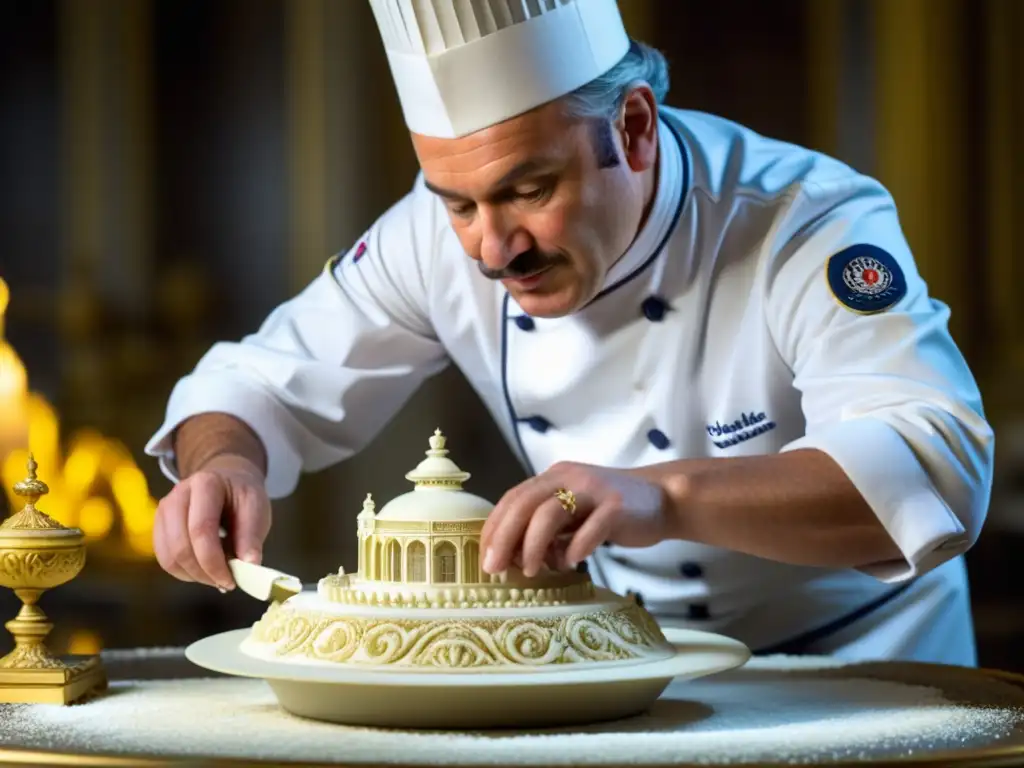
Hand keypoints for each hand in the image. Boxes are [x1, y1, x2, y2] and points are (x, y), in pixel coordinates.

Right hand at [153, 454, 270, 589]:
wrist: (227, 481)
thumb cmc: (242, 496)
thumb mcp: (257, 508)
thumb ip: (251, 536)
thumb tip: (248, 566)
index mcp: (205, 484)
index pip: (201, 530)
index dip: (213, 561)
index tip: (231, 581)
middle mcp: (178, 495)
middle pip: (180, 546)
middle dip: (203, 572)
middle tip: (225, 582)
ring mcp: (164, 510)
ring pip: (168, 556)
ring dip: (193, 575)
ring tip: (216, 577)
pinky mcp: (159, 525)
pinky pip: (164, 558)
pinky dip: (183, 572)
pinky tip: (203, 571)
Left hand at [480, 461, 671, 576]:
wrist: (662, 498)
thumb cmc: (610, 512)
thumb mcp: (572, 514)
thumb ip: (545, 529)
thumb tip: (511, 557)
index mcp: (553, 477)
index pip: (513, 498)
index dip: (494, 528)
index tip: (484, 557)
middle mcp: (569, 477)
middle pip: (525, 504)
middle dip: (504, 538)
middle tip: (494, 569)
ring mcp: (593, 489)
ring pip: (550, 513)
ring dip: (534, 545)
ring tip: (531, 571)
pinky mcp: (617, 506)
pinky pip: (590, 528)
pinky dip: (575, 548)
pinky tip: (571, 563)